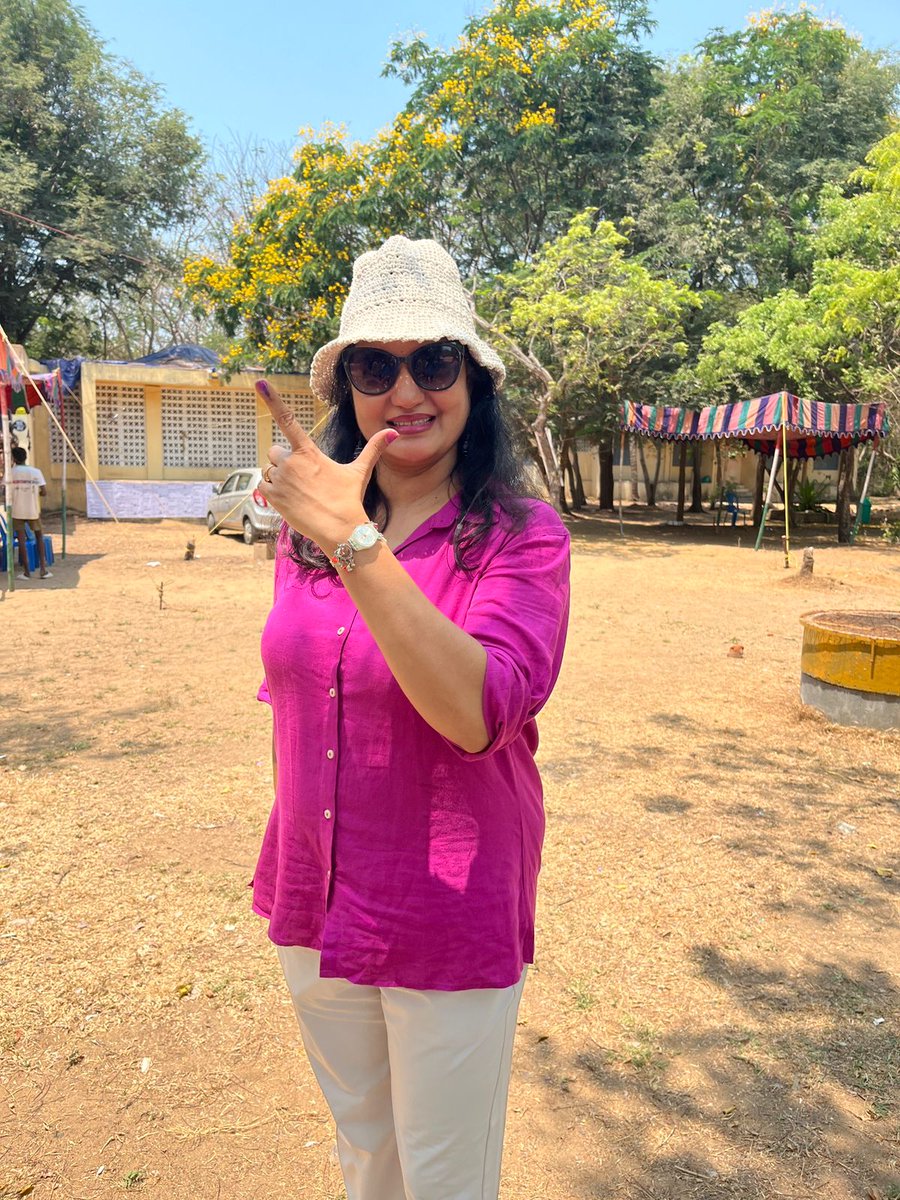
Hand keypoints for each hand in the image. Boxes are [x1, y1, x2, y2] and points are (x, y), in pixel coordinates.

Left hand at [255, 378, 396, 547]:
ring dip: (279, 478)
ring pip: (270, 470)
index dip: (273, 401)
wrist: (339, 528)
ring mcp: (281, 479)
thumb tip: (395, 433)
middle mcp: (291, 462)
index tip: (261, 384)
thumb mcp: (360, 472)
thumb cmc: (349, 498)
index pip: (288, 420)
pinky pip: (262, 485)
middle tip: (304, 479)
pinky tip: (289, 500)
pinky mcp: (273, 495)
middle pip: (277, 452)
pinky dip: (272, 491)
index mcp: (309, 452)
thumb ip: (374, 449)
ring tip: (299, 492)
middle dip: (286, 462)